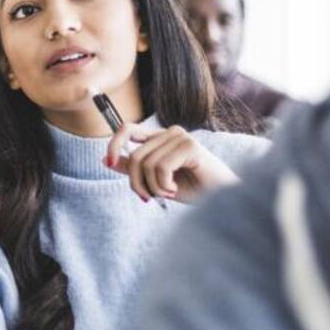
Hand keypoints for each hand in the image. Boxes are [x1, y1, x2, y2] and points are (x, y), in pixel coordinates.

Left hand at [105, 124, 238, 202]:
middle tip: (149, 197)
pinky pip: (160, 167)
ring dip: (153, 187)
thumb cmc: (194, 190)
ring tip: (169, 193)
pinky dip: (163, 185)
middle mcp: (170, 132)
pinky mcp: (189, 146)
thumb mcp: (156, 180)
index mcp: (161, 137)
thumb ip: (134, 168)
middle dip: (136, 182)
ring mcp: (180, 137)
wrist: (222, 200)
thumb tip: (106, 159)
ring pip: (146, 163)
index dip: (114, 144)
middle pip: (135, 155)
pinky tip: (176, 190)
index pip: (127, 129)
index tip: (107, 162)